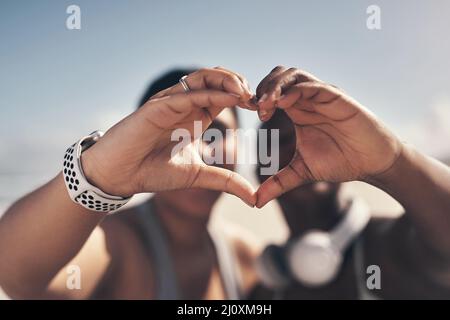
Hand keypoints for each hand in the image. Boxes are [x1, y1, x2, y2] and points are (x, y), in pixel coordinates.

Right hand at [82, 68, 256, 205]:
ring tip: (246, 92)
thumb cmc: (153, 172)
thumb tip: (255, 199)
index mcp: (195, 116)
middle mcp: (184, 105)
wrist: (119, 176)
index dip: (245, 98)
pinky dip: (210, 93)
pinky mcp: (157, 107)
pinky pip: (187, 94)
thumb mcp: (199, 176)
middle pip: (216, 79)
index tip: (264, 110)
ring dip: (227, 80)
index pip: (224, 95)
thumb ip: (227, 182)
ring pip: (202, 77)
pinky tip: (230, 98)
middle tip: (259, 99)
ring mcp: (170, 103)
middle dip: (240, 83)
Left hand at [255, 66, 401, 206]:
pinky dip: (297, 91)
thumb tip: (256, 202)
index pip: (271, 92)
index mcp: (297, 111)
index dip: (256, 98)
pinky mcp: (338, 99)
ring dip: (276, 86)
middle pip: (278, 76)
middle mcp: (307, 100)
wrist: (371, 163)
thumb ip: (278, 183)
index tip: (247, 113)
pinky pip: (314, 87)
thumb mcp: (301, 172)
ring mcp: (322, 97)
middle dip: (262, 87)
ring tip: (265, 104)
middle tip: (255, 108)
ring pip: (294, 76)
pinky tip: (284, 103)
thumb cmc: (340, 161)